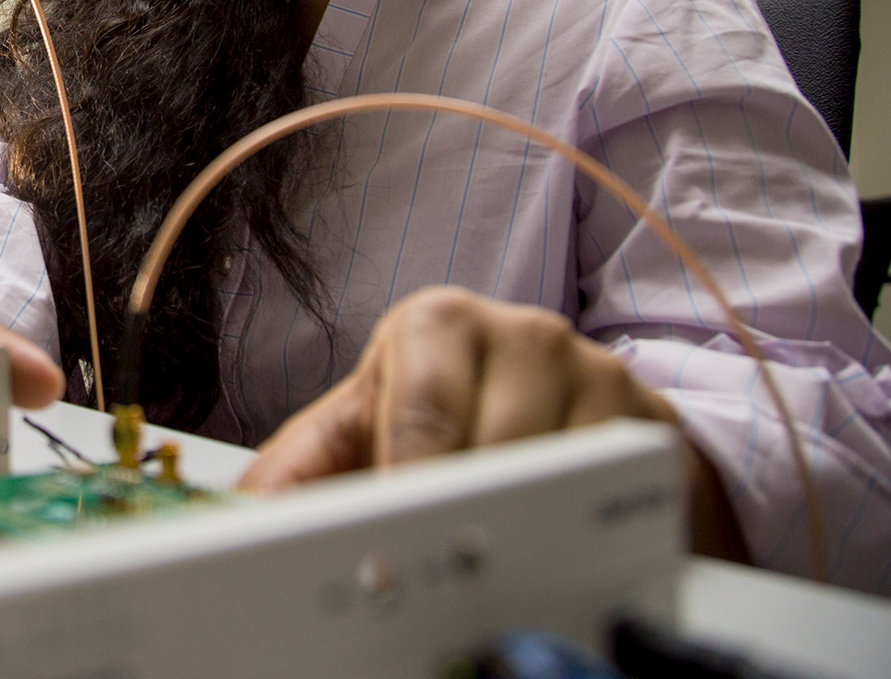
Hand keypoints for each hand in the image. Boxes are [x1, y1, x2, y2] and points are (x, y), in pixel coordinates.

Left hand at [238, 287, 747, 560]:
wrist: (556, 412)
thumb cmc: (442, 418)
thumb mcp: (359, 434)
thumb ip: (295, 475)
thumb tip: (237, 525)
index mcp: (434, 324)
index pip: (420, 412)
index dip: (403, 489)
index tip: (387, 545)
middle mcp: (520, 334)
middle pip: (493, 448)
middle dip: (458, 515)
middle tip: (436, 566)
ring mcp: (595, 374)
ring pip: (557, 475)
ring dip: (522, 527)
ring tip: (492, 560)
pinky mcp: (653, 423)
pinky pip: (621, 492)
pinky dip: (585, 531)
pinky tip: (557, 546)